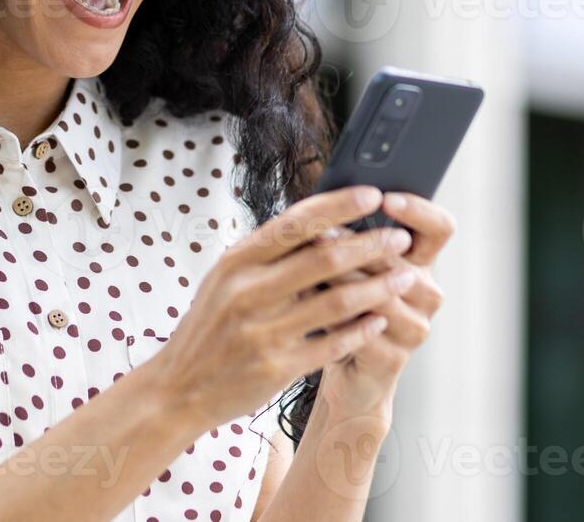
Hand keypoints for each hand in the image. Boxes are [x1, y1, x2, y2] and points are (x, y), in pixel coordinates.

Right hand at [143, 185, 414, 428]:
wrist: (178, 388)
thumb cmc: (209, 327)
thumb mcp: (224, 279)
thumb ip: (265, 253)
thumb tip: (317, 218)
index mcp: (237, 262)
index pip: (296, 222)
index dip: (338, 206)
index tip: (372, 194)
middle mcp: (248, 292)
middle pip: (324, 258)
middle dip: (371, 244)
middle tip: (400, 237)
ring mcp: (263, 331)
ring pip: (336, 301)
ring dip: (377, 287)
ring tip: (404, 276)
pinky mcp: (276, 367)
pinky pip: (332, 344)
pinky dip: (361, 330)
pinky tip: (380, 320)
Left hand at [309, 192, 455, 417]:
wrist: (348, 370)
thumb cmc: (342, 306)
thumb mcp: (349, 266)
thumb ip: (348, 237)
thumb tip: (325, 203)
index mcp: (421, 262)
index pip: (439, 227)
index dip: (418, 210)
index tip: (386, 199)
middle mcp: (427, 292)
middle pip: (396, 259)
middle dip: (354, 245)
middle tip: (319, 232)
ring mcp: (415, 327)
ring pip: (377, 294)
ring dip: (338, 280)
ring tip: (306, 270)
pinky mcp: (395, 357)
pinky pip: (362, 330)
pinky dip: (333, 317)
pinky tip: (308, 309)